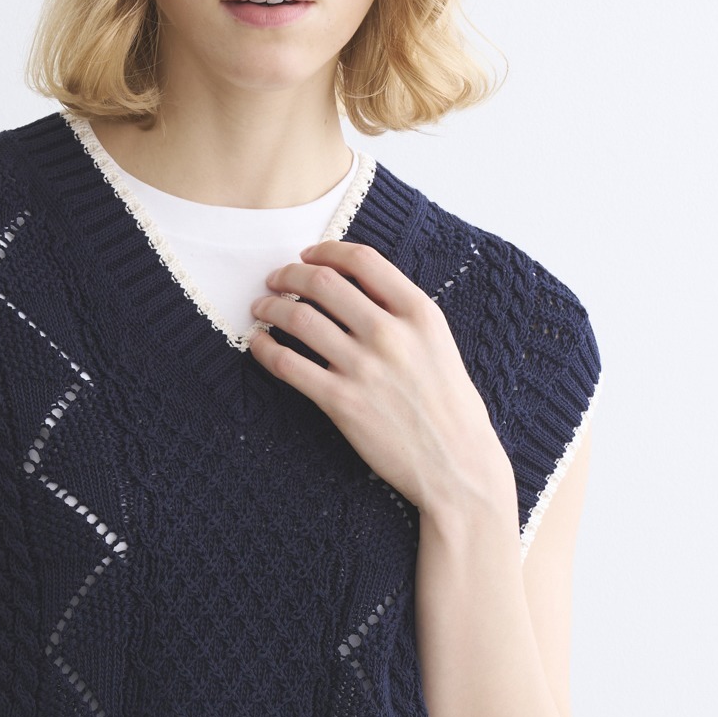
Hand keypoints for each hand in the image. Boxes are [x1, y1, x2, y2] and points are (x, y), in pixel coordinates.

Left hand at [246, 240, 510, 516]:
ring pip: (299, 319)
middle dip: (290, 275)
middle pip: (323, 283)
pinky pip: (288, 364)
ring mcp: (364, 368)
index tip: (308, 256)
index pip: (363, 261)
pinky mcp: (341, 402)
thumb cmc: (450, 408)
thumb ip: (403, 314)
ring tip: (261, 309)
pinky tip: (260, 345)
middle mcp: (391, 333)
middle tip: (275, 279)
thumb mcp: (439, 344)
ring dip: (270, 308)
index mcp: (419, 313)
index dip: (326, 251)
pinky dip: (266, 349)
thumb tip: (356, 290)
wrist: (457, 465)